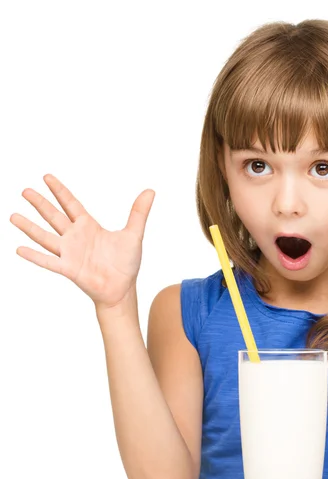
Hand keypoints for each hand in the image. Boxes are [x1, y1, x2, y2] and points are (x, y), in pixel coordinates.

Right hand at [10, 174, 155, 309]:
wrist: (122, 288)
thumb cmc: (126, 263)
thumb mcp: (134, 234)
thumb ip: (139, 213)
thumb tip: (150, 191)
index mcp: (89, 227)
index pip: (71, 204)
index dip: (60, 191)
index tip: (47, 177)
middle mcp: (76, 238)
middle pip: (54, 216)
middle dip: (40, 203)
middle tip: (24, 190)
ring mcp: (70, 253)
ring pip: (45, 237)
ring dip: (30, 227)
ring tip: (13, 216)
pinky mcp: (69, 269)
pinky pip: (49, 261)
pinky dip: (35, 256)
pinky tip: (19, 248)